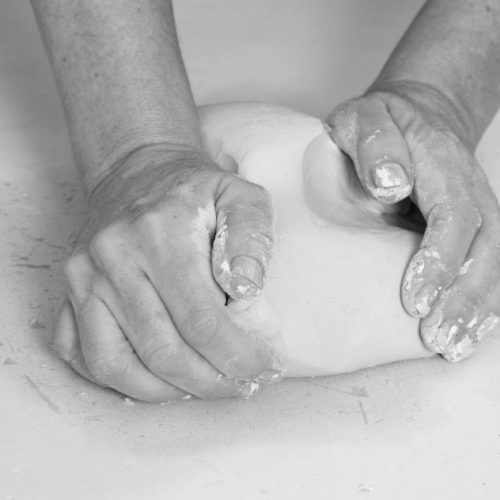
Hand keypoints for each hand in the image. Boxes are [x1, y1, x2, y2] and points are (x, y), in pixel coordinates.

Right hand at [53, 145, 281, 401]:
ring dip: (164, 391)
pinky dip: (117, 378)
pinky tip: (153, 377)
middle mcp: (112, 259)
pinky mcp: (69, 292)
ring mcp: (83, 279)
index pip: (200, 320)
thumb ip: (251, 237)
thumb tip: (245, 290)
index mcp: (158, 234)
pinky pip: (80, 354)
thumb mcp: (239, 194)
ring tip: (200, 388)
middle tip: (239, 386)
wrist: (137, 172)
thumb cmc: (193, 189)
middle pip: (161, 350)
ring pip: (114, 363)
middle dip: (208, 382)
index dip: (235, 356)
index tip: (262, 369)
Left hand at [326, 81, 499, 361]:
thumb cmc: (381, 120)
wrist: (418, 111)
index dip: (439, 261)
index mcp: (443, 163)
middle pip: (484, 248)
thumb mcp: (364, 118)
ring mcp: (479, 207)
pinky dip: (485, 301)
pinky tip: (470, 332)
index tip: (413, 300)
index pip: (453, 217)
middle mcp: (471, 188)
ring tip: (453, 347)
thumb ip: (375, 145)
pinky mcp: (476, 225)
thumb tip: (392, 186)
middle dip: (463, 298)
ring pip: (494, 262)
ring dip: (478, 308)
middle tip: (437, 338)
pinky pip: (490, 264)